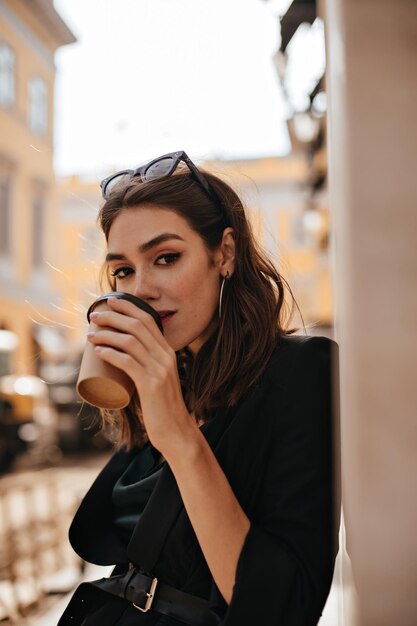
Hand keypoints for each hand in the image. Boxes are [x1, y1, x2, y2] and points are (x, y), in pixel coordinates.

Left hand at [87, 297, 197, 453]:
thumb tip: (125, 358)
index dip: (128, 307)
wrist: (176, 430)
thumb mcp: (159, 378)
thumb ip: (147, 367)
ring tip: (90, 334)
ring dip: (106, 333)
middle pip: (137, 326)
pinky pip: (128, 362)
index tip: (110, 302)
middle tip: (93, 316)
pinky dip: (111, 353)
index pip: (148, 319)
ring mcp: (159, 370)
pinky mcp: (151, 384)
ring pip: (130, 341)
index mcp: (168, 351)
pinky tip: (99, 351)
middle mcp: (165, 356)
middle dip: (112, 316)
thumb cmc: (162, 406)